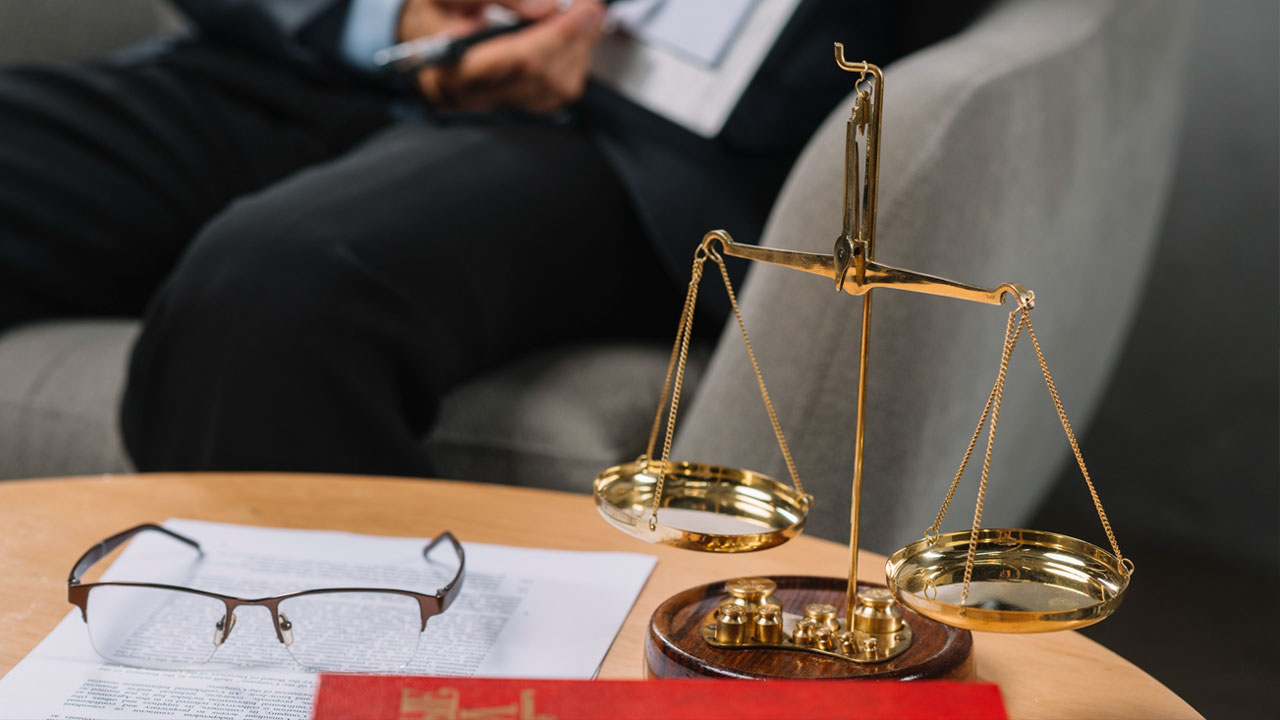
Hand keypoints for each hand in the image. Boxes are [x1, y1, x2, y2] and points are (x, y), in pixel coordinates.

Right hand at [397, 0, 606, 113]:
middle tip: (592, 6)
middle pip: (543, 77)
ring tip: (586, 17)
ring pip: (554, 91)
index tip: (583, 7)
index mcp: (452, 68)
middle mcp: (474, 96)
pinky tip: (574, 39)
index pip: (520, 59)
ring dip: (579, 52)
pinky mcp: (510, 106)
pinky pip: (553, 96)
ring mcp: (494, 106)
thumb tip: (544, 7)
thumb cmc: (432, 11)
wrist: (418, 32)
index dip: (559, 33)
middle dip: (576, 39)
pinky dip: (572, 65)